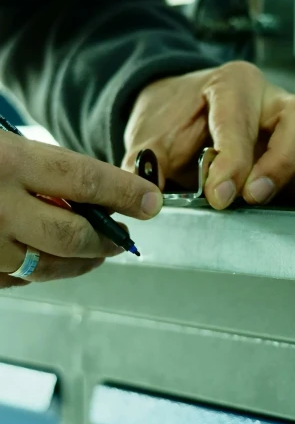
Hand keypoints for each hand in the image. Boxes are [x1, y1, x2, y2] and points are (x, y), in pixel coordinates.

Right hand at [0, 132, 162, 287]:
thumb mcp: (4, 143)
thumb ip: (44, 164)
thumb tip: (97, 190)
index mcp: (10, 163)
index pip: (85, 180)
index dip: (126, 193)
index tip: (150, 202)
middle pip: (73, 235)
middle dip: (107, 240)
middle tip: (122, 238)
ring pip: (47, 267)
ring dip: (80, 263)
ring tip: (95, 254)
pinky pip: (18, 280)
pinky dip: (42, 271)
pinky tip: (52, 259)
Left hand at [122, 62, 294, 209]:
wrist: (181, 113)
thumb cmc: (172, 122)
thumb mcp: (149, 140)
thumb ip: (144, 168)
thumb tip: (149, 201)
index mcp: (231, 84)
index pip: (242, 120)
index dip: (233, 164)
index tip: (219, 197)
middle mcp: (271, 96)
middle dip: (283, 164)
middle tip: (255, 197)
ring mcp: (294, 120)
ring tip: (266, 200)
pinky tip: (286, 200)